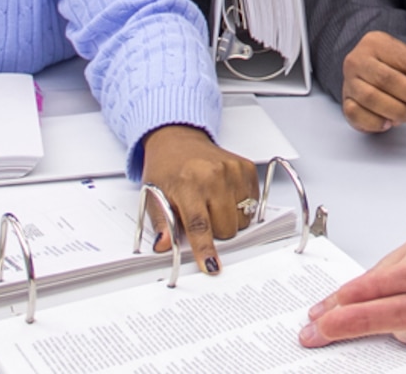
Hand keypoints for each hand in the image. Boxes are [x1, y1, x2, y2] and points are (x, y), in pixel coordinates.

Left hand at [139, 124, 258, 273]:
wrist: (178, 140)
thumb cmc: (166, 168)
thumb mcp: (153, 196)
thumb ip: (161, 223)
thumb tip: (163, 245)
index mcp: (188, 184)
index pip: (199, 225)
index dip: (205, 248)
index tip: (211, 265)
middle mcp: (214, 176)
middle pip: (226, 227)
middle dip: (216, 231)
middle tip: (202, 216)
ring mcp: (233, 171)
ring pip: (242, 219)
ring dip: (230, 219)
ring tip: (213, 204)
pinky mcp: (246, 168)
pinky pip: (252, 203)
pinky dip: (240, 206)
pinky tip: (224, 194)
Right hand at [341, 30, 405, 132]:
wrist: (362, 66)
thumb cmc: (388, 65)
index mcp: (376, 43)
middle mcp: (358, 60)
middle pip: (388, 80)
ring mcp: (349, 82)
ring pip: (371, 98)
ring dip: (398, 111)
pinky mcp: (345, 102)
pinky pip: (356, 114)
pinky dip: (375, 122)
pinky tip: (389, 123)